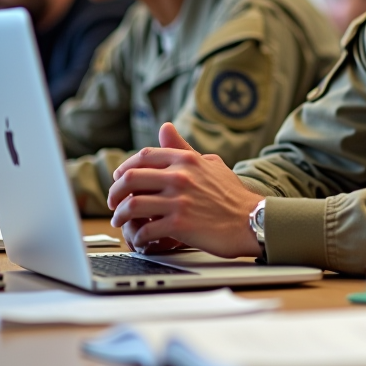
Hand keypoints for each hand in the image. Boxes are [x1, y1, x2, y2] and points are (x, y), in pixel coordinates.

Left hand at [108, 123, 262, 257]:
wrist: (251, 220)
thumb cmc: (232, 194)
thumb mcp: (210, 163)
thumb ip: (184, 147)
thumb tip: (165, 127)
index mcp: (186, 160)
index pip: (143, 156)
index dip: (125, 167)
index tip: (120, 178)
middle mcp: (180, 177)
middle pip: (130, 178)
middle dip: (115, 192)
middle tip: (113, 202)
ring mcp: (179, 201)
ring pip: (132, 205)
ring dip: (119, 215)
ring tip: (119, 221)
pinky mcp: (179, 224)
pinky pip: (145, 229)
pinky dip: (137, 236)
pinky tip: (140, 238)